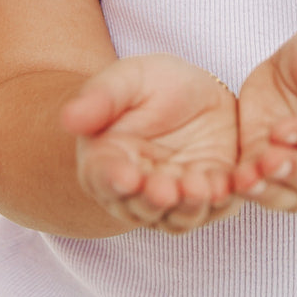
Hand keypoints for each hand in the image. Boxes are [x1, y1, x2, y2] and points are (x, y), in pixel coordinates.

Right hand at [61, 54, 240, 234]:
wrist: (193, 94)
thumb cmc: (149, 86)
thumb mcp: (126, 80)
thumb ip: (100, 97)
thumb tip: (68, 119)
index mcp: (107, 163)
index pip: (104, 178)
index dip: (113, 180)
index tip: (125, 176)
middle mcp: (137, 191)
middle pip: (141, 206)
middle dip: (154, 200)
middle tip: (165, 189)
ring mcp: (175, 198)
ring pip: (178, 216)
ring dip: (188, 207)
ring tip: (198, 187)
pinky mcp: (211, 195)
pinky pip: (217, 207)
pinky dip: (223, 202)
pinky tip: (228, 186)